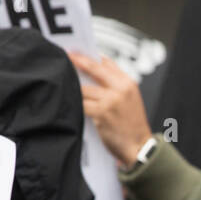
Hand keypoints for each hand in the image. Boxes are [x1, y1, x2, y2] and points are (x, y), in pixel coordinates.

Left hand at [69, 51, 152, 166]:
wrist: (139, 147)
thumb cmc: (132, 126)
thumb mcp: (130, 99)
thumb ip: (115, 84)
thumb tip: (94, 69)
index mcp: (128, 83)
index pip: (107, 62)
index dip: (90, 56)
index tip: (76, 52)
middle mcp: (121, 88)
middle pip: (94, 69)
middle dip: (77, 61)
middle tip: (64, 56)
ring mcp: (111, 100)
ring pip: (84, 88)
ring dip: (72, 86)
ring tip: (61, 83)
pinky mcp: (102, 113)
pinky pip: (82, 104)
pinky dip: (74, 102)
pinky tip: (66, 101)